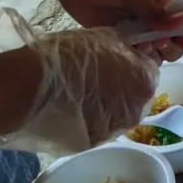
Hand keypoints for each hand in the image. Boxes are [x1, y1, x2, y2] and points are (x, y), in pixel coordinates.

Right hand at [0, 23, 160, 153]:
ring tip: (79, 92)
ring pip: (116, 113)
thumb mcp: (104, 38)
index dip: (131, 62)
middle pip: (135, 94)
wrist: (34, 87)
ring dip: (105, 104)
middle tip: (95, 75)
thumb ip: (125, 47)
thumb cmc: (70, 56)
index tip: (115, 59)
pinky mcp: (92, 144)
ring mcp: (114, 131)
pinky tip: (70, 108)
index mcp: (144, 82)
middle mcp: (137, 111)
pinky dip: (88, 119)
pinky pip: (96, 127)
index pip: (148, 69)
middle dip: (121, 85)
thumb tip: (130, 50)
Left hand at [46, 0, 182, 62]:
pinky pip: (124, 48)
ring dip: (149, 52)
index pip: (178, 21)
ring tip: (144, 47)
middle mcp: (146, 14)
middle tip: (160, 44)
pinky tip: (129, 53)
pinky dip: (129, 55)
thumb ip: (155, 11)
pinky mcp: (108, 32)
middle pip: (165, 38)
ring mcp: (128, 24)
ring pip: (145, 47)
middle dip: (168, 45)